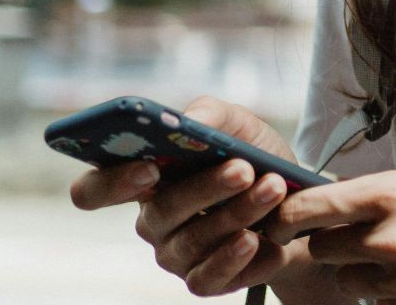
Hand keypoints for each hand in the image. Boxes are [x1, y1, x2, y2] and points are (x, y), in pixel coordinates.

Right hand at [67, 96, 308, 296]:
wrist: (301, 200)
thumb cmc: (256, 158)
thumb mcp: (238, 125)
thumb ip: (210, 115)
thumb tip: (191, 122)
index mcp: (143, 178)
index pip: (93, 190)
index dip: (111, 183)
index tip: (149, 167)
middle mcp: (152, 220)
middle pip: (159, 213)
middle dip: (205, 188)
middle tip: (243, 169)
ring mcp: (174, 254)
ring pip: (194, 241)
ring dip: (238, 213)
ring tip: (274, 188)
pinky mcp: (202, 280)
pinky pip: (209, 278)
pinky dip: (238, 259)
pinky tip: (260, 239)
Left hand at [268, 161, 395, 303]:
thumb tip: (354, 195)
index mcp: (395, 194)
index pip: (311, 207)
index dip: (288, 212)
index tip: (282, 213)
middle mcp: (392, 240)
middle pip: (325, 249)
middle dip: (337, 242)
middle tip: (362, 234)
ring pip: (355, 281)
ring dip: (368, 271)